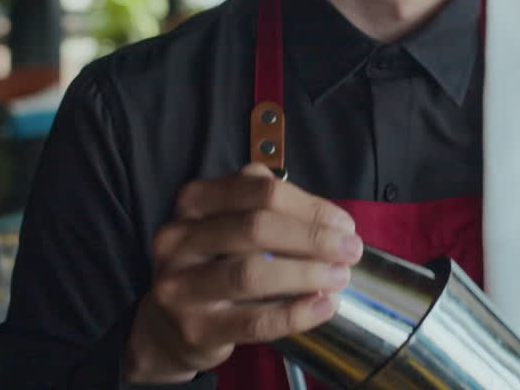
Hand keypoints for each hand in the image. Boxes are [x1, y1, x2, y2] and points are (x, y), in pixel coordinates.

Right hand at [124, 164, 363, 382]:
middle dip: (313, 238)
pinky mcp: (194, 328)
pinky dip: (295, 313)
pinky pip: (253, 321)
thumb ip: (270, 210)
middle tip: (351, 250)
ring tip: (340, 277)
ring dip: (307, 273)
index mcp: (194, 201)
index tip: (344, 224)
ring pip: (251, 274)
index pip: (259, 190)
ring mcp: (180, 285)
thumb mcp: (231, 223)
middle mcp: (178, 238)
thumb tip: (334, 223)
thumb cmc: (215, 263)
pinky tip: (323, 306)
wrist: (169, 325)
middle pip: (256, 228)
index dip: (309, 206)